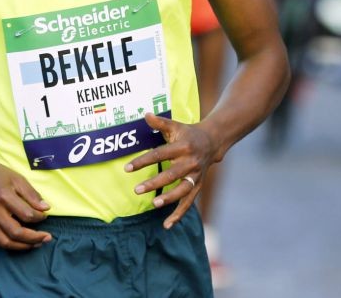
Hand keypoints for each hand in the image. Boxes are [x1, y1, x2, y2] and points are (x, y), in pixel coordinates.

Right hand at [0, 153, 51, 250]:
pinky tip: (18, 243)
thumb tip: (46, 208)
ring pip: (4, 242)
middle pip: (15, 232)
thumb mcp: (17, 178)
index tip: (45, 216)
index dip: (39, 218)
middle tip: (47, 238)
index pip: (26, 214)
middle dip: (34, 238)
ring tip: (35, 244)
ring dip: (22, 246)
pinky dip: (8, 246)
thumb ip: (31, 194)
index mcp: (4, 196)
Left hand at [124, 113, 219, 229]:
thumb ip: (160, 122)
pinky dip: (179, 214)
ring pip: (183, 190)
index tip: (127, 168)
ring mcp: (196, 175)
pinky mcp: (198, 185)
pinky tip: (167, 225)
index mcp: (183, 146)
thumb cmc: (188, 133)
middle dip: (154, 183)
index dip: (143, 161)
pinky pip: (188, 202)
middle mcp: (191, 162)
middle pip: (171, 174)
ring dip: (169, 198)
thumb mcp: (175, 125)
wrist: (212, 141)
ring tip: (154, 204)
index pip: (160, 154)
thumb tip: (145, 115)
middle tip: (137, 190)